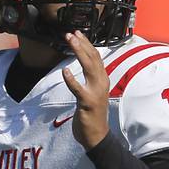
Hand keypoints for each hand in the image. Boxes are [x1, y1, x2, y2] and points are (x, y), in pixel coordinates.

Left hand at [62, 31, 108, 149]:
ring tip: (70, 41)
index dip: (87, 44)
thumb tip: (84, 64)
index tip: (78, 33)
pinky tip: (65, 71)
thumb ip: (91, 78)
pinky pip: (78, 89)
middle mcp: (102, 83)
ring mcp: (96, 92)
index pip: (96, 57)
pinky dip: (72, 79)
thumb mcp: (94, 92)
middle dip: (82, 44)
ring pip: (88, 68)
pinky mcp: (88, 103)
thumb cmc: (93, 113)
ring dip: (79, 52)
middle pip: (93, 58)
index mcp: (103, 79)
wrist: (97, 135)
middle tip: (71, 33)